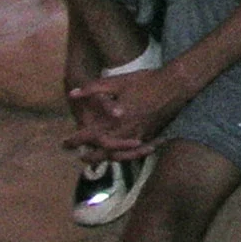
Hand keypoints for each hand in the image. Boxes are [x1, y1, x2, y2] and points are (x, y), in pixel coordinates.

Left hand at [62, 61, 190, 158]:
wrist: (176, 85)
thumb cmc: (145, 81)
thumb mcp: (117, 81)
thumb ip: (93, 88)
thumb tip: (72, 94)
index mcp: (115, 119)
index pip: (90, 135)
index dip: (75, 140)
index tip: (65, 143)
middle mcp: (126, 131)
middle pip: (103, 151)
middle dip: (89, 156)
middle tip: (79, 156)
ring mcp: (140, 135)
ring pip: (119, 155)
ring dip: (105, 158)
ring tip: (97, 160)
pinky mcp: (151, 135)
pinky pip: (135, 153)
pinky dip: (125, 156)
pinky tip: (122, 155)